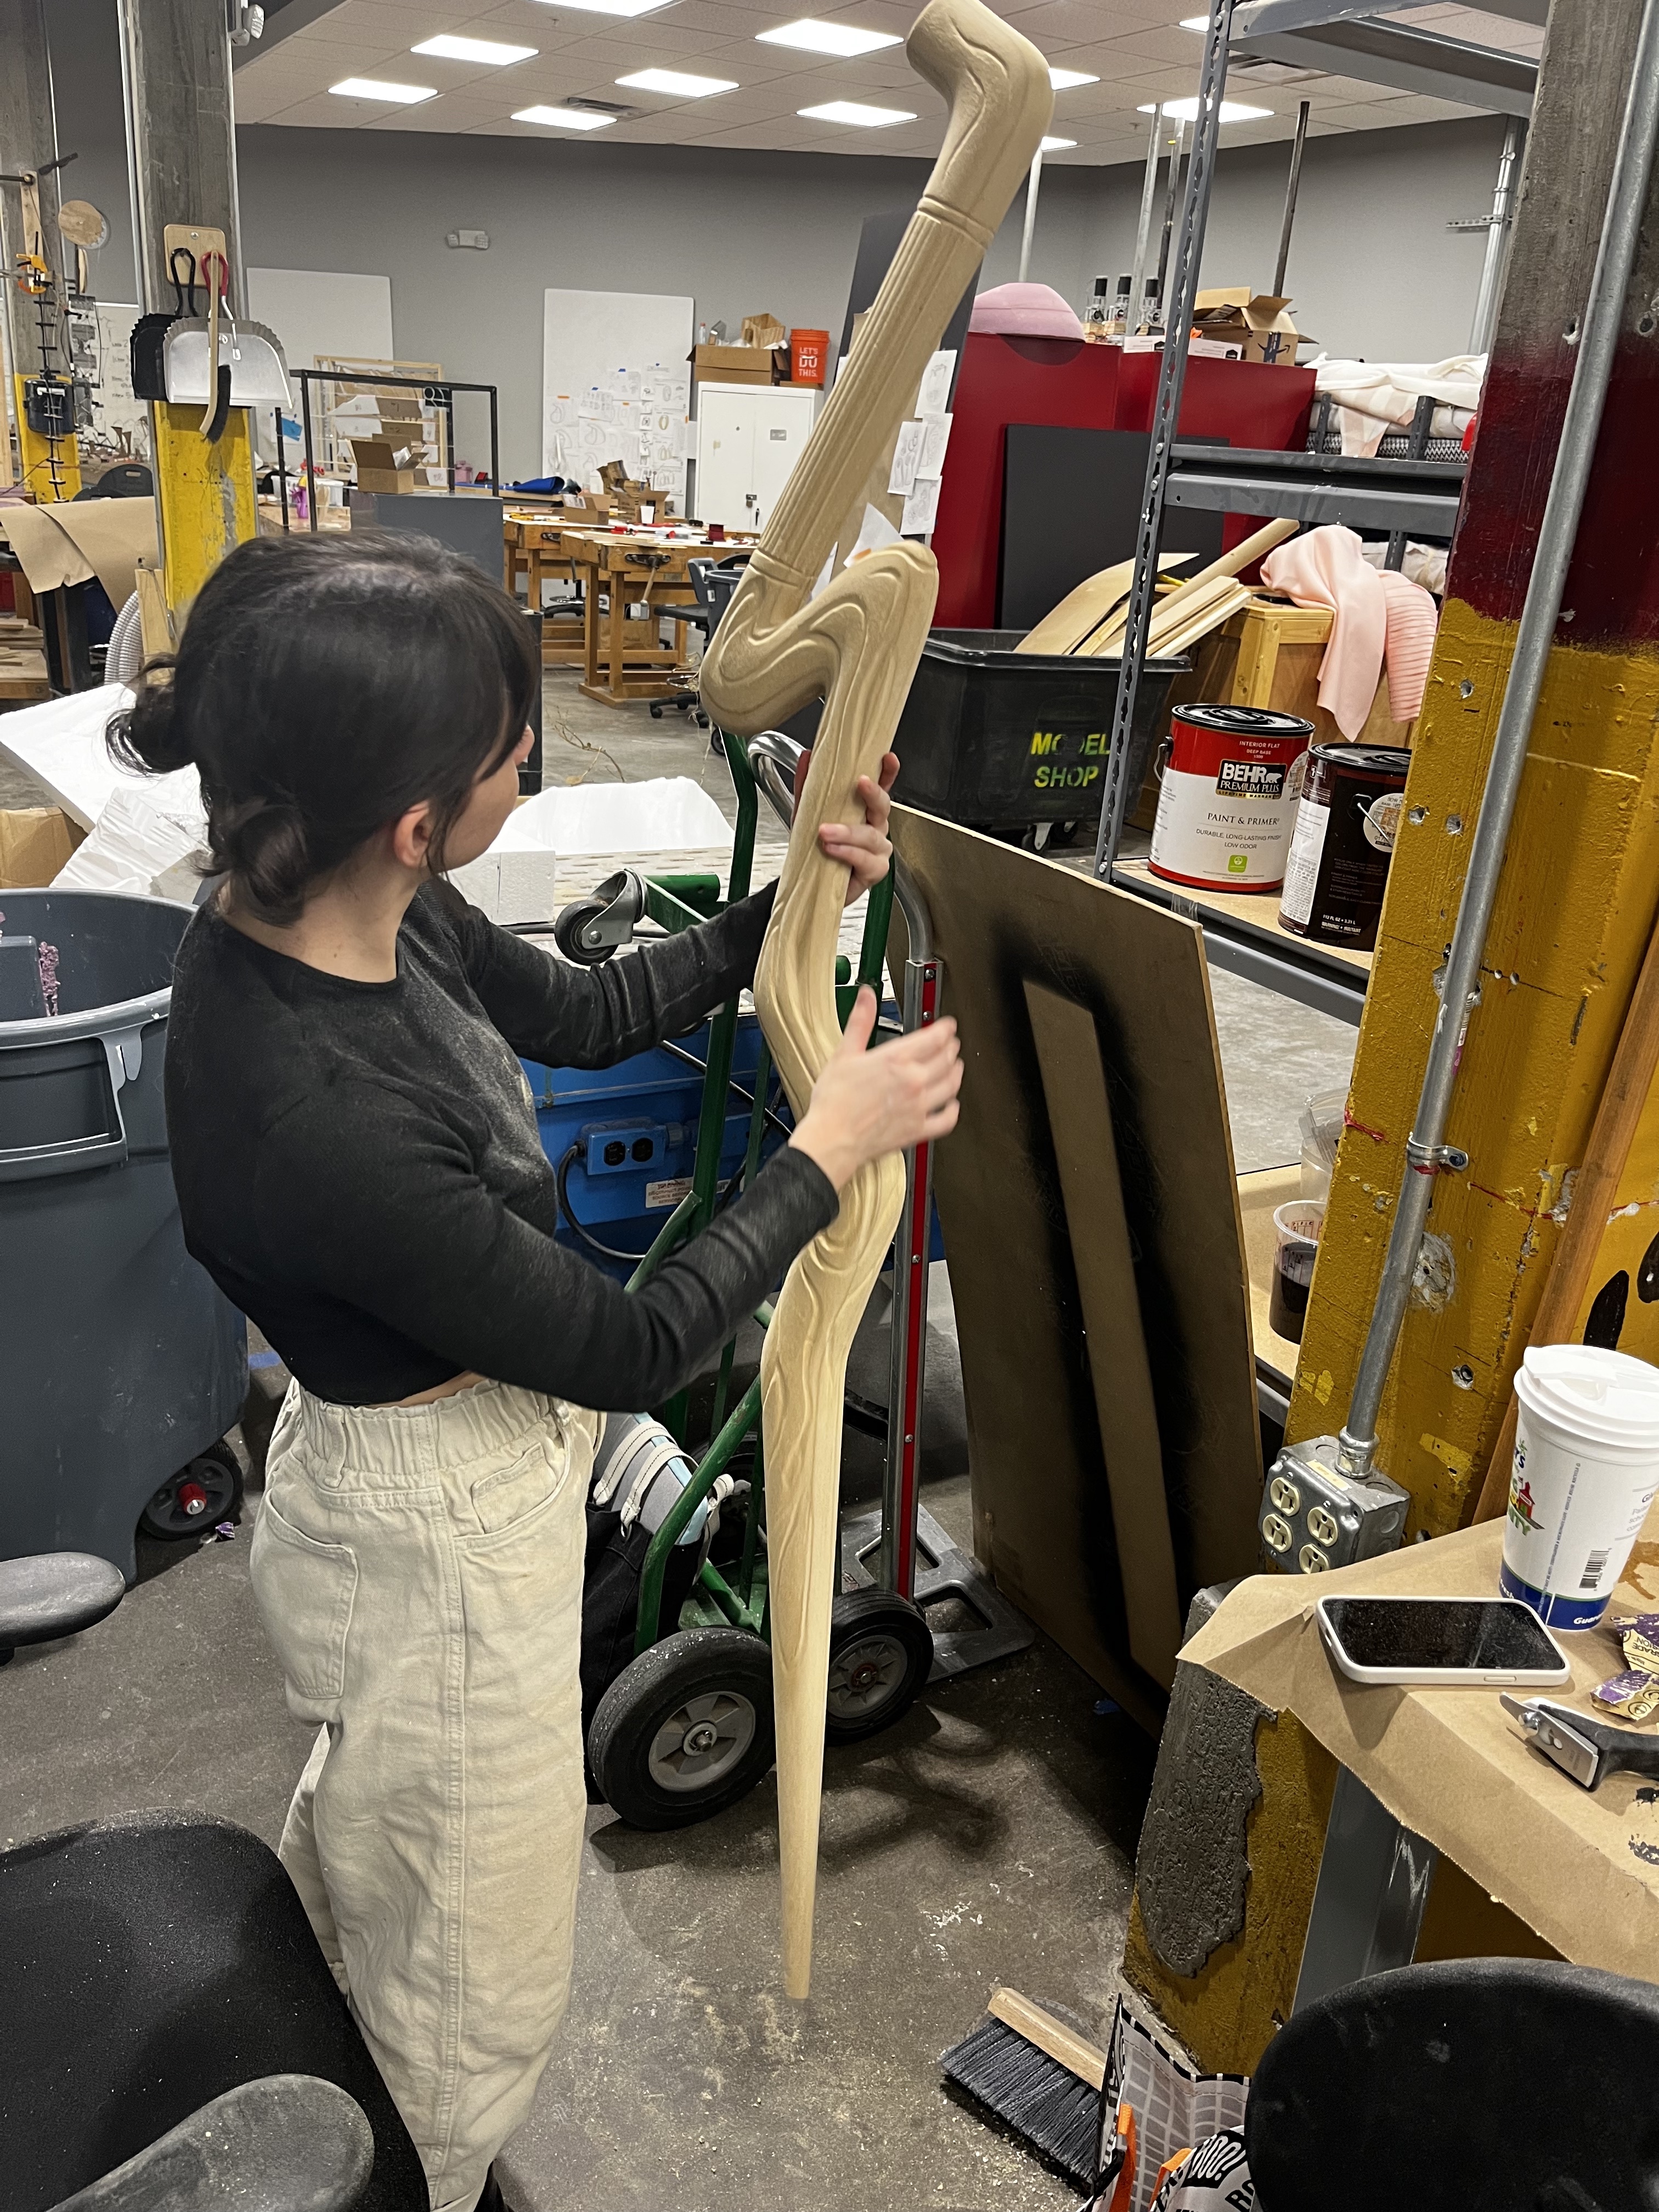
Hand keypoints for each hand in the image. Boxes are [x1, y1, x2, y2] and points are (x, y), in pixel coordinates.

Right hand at [789, 985, 961, 1191]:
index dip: (946, 1028)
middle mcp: (913, 1082)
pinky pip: (947, 1119)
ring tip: (955, 1067)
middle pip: (946, 1059)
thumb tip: (866, 996)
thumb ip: (860, 1021)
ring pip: (951, 1086)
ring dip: (956, 1073)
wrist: (832, 1138)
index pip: (935, 1037)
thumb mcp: (844, 1053)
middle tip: (952, 1044)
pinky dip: (953, 1110)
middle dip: (952, 1048)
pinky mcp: (918, 1130)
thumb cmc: (835, 1101)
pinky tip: (952, 1105)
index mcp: (896, 1060)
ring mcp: (919, 1107)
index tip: (948, 1026)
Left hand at [818, 752, 898, 907]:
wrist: (810, 882)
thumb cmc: (817, 848)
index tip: (887, 758)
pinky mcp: (874, 871)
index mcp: (865, 810)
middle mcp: (876, 828)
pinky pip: (866, 860)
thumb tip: (807, 758)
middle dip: (873, 794)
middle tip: (860, 783)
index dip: (887, 772)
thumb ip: (808, 785)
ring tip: (825, 832)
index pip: (881, 787)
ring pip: (872, 836)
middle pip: (883, 807)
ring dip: (848, 832)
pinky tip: (832, 849)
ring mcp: (878, 850)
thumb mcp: (808, 813)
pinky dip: (847, 853)